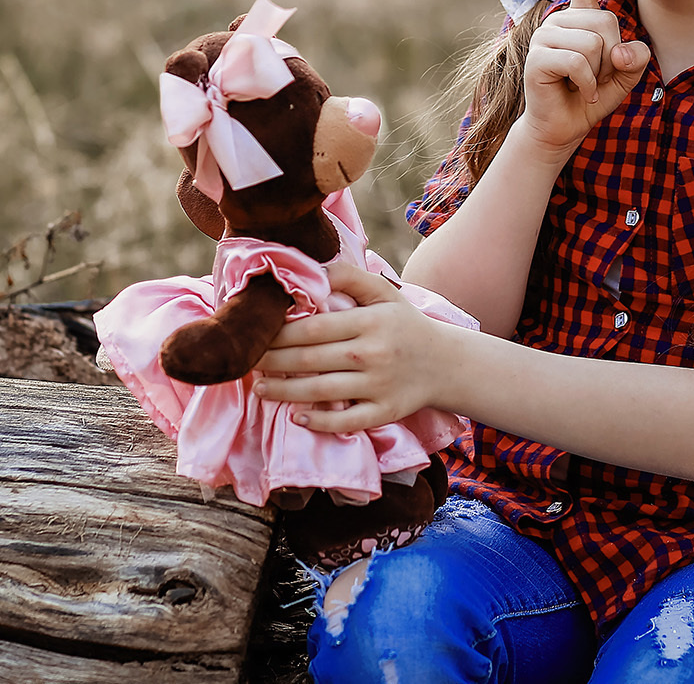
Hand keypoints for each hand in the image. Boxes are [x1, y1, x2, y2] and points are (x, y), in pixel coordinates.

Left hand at [251, 261, 457, 432]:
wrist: (446, 363)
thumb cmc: (404, 325)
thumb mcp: (384, 292)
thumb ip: (348, 276)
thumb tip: (312, 270)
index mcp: (368, 322)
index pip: (312, 328)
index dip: (278, 333)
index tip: (256, 335)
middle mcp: (372, 353)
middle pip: (309, 360)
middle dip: (272, 362)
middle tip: (247, 362)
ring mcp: (378, 385)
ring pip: (321, 392)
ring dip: (284, 392)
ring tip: (260, 389)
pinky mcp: (385, 411)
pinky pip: (347, 421)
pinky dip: (319, 423)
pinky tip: (296, 418)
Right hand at [515, 0, 650, 154]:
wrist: (562, 128)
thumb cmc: (591, 97)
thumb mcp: (625, 75)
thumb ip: (635, 58)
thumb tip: (624, 48)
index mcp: (581, 17)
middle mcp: (561, 20)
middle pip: (607, 23)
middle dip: (611, 57)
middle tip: (595, 75)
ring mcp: (546, 36)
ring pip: (594, 44)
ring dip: (598, 73)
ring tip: (583, 83)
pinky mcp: (538, 57)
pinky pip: (579, 62)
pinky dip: (587, 84)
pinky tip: (577, 92)